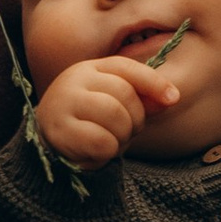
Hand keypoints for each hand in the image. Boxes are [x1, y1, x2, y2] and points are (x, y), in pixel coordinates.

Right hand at [32, 54, 180, 165]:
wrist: (47, 144)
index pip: (127, 68)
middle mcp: (75, 79)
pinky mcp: (59, 130)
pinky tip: (95, 153)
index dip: (154, 82)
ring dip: (122, 136)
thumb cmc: (88, 123)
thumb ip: (142, 100)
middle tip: (126, 134)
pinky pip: (101, 141)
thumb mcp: (116, 105)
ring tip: (110, 142)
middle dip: (135, 120)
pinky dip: (107, 153)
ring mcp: (64, 102)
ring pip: (115, 116)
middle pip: (125, 94)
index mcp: (90, 68)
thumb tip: (172, 97)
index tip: (173, 99)